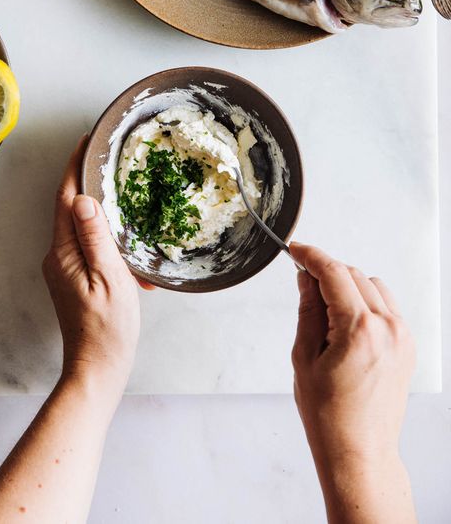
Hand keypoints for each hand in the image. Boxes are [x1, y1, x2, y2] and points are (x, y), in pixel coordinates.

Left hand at [43, 136, 140, 403]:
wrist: (98, 368)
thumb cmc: (108, 328)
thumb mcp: (109, 278)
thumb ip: (96, 237)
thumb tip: (84, 199)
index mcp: (63, 252)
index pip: (65, 199)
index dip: (74, 169)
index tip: (84, 143)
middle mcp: (57, 256)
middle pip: (69, 209)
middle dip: (87, 183)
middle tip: (107, 160)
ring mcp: (63, 269)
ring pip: (81, 228)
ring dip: (101, 213)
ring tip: (123, 196)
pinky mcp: (73, 279)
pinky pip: (87, 247)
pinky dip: (107, 240)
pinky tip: (129, 248)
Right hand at [290, 242, 415, 522]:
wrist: (360, 452)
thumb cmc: (328, 415)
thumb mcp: (304, 357)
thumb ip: (308, 310)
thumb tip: (306, 278)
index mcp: (358, 330)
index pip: (333, 272)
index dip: (311, 256)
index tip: (296, 251)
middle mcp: (387, 328)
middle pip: (353, 274)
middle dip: (326, 273)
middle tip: (303, 286)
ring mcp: (402, 337)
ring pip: (372, 285)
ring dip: (347, 286)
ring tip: (325, 312)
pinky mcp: (407, 346)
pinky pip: (386, 306)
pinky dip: (365, 302)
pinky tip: (346, 324)